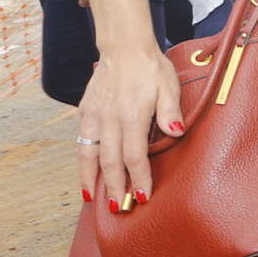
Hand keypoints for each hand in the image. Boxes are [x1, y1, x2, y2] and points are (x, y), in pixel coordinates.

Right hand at [79, 40, 180, 209]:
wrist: (123, 48)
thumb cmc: (151, 68)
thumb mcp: (169, 85)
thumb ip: (170, 110)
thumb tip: (176, 132)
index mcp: (131, 115)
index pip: (134, 155)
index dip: (139, 178)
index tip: (143, 197)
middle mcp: (109, 119)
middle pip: (110, 161)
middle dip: (115, 187)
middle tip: (119, 208)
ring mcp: (94, 116)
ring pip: (89, 154)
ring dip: (91, 179)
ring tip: (94, 199)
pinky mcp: (85, 112)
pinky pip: (82, 142)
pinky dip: (82, 161)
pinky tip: (86, 174)